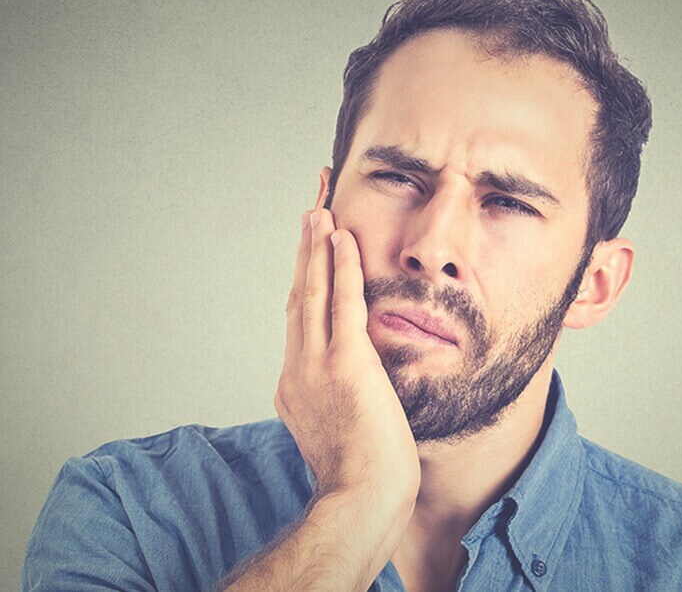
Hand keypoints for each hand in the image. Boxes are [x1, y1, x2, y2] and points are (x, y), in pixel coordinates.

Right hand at [275, 207, 420, 504]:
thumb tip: (340, 383)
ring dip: (315, 246)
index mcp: (294, 381)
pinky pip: (341, 302)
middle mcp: (296, 365)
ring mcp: (315, 363)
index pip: (299, 316)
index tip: (310, 250)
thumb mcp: (334, 427)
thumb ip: (329, 398)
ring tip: (318, 208)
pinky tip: (341, 236)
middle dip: (304, 248)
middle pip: (299, 293)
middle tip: (310, 208)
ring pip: (312, 290)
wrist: (361, 499)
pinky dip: (340, 266)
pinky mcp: (343, 363)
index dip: (303, 277)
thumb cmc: (359, 471)